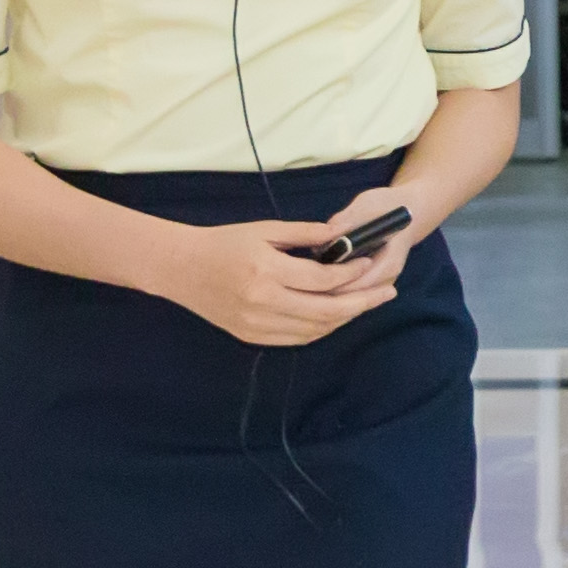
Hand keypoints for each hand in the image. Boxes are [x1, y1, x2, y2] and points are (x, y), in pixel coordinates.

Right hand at [153, 215, 414, 349]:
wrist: (179, 268)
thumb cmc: (223, 242)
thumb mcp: (265, 229)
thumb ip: (306, 234)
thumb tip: (343, 235)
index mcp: (266, 271)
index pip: (323, 280)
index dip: (352, 274)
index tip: (370, 263)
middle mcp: (262, 302)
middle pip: (327, 311)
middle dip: (363, 303)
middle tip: (388, 293)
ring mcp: (256, 324)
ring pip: (315, 329)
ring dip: (345, 318)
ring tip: (366, 303)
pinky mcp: (250, 336)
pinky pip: (296, 338)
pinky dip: (321, 328)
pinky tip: (336, 315)